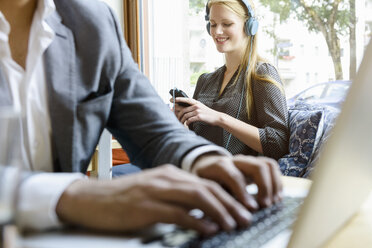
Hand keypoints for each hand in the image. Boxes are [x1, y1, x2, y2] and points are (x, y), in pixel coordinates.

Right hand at [56, 165, 251, 234]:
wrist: (91, 199)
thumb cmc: (123, 198)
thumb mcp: (154, 192)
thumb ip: (176, 196)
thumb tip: (202, 210)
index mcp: (170, 174)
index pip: (206, 183)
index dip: (228, 195)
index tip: (242, 208)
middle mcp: (166, 178)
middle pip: (206, 188)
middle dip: (230, 203)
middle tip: (246, 217)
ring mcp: (156, 191)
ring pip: (197, 197)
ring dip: (219, 211)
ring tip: (234, 223)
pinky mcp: (146, 206)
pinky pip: (177, 213)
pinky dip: (196, 220)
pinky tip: (208, 229)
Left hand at [172, 97, 221, 125]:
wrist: (217, 117)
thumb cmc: (209, 114)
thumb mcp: (201, 108)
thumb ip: (194, 108)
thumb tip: (185, 111)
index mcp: (196, 103)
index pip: (186, 99)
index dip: (179, 99)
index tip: (172, 100)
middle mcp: (196, 106)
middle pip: (183, 110)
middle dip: (178, 114)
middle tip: (176, 118)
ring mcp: (198, 111)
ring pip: (185, 115)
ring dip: (182, 120)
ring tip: (181, 123)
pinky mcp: (199, 117)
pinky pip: (189, 120)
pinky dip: (187, 123)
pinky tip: (187, 125)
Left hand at [191, 155, 282, 210]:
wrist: (207, 168)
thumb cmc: (206, 183)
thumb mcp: (204, 191)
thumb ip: (213, 201)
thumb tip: (224, 219)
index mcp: (218, 166)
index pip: (234, 176)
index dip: (243, 192)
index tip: (251, 208)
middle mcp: (235, 160)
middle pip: (257, 166)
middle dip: (264, 187)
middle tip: (265, 205)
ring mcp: (248, 160)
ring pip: (267, 165)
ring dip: (273, 185)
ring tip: (273, 202)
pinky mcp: (256, 163)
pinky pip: (272, 167)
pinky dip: (277, 182)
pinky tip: (276, 197)